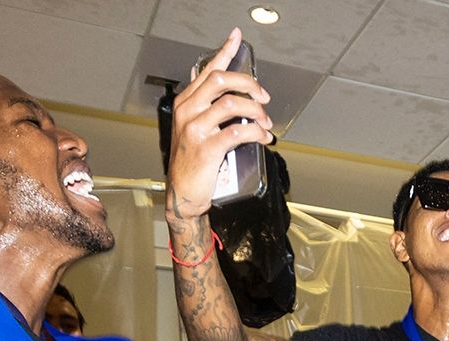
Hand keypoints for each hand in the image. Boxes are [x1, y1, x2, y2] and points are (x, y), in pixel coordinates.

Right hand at [165, 28, 274, 222]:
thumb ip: (209, 110)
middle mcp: (187, 111)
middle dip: (249, 84)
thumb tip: (236, 97)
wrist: (183, 194)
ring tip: (266, 123)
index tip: (237, 37)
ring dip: (257, 111)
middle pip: (221, 80)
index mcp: (186, 103)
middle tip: (264, 97)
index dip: (224, 52)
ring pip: (232, 104)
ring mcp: (195, 129)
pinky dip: (257, 133)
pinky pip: (238, 132)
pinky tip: (263, 138)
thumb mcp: (194, 129)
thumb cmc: (192, 162)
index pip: (207, 70)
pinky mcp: (206, 148)